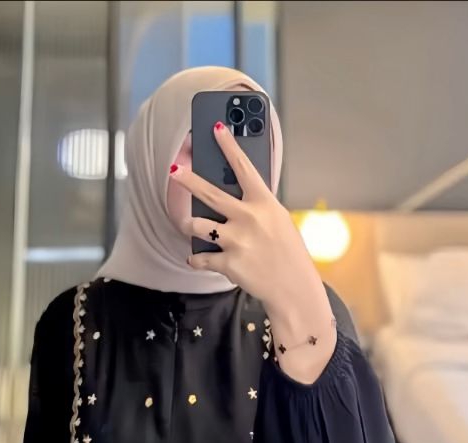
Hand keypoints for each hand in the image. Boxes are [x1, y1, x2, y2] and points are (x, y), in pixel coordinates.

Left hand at [169, 120, 321, 311]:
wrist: (293, 288)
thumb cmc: (287, 253)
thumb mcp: (278, 221)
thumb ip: (256, 207)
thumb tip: (231, 196)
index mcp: (264, 203)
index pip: (243, 167)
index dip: (228, 145)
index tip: (215, 128)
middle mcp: (248, 218)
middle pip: (209, 192)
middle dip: (188, 179)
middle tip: (174, 170)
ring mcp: (236, 241)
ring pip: (196, 225)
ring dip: (190, 226)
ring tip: (190, 226)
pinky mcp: (227, 263)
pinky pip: (199, 257)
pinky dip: (196, 259)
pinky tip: (199, 259)